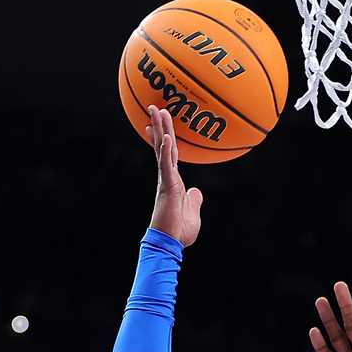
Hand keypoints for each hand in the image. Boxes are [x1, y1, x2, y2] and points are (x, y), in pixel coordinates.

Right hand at [145, 106, 202, 247]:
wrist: (170, 243)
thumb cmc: (179, 231)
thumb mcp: (192, 213)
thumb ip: (194, 201)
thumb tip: (196, 191)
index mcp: (173, 182)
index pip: (168, 156)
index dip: (164, 140)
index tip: (159, 126)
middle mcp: (167, 178)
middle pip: (163, 147)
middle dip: (160, 127)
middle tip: (155, 107)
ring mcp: (166, 181)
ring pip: (162, 151)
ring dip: (160, 130)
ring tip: (157, 112)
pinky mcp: (168, 187)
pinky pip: (167, 166)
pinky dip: (167, 152)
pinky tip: (167, 138)